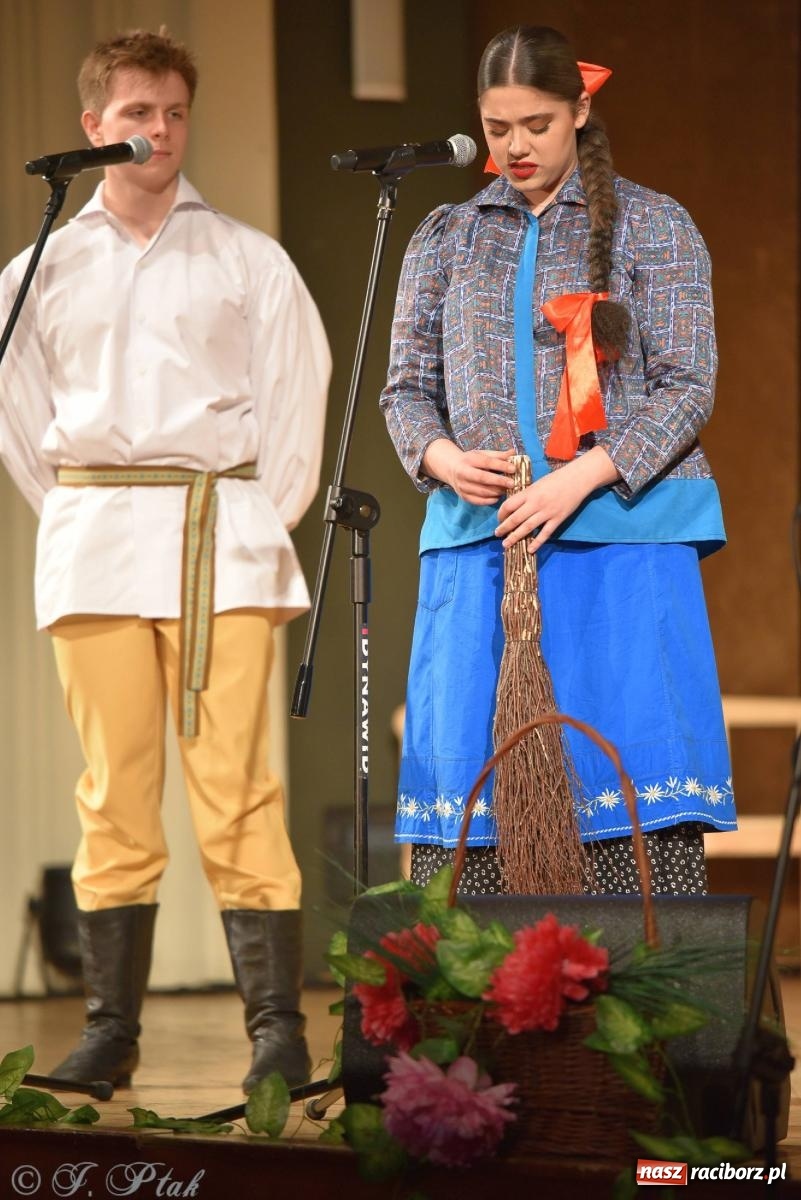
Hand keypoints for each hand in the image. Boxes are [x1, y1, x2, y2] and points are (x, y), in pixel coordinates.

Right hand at [422, 440, 515, 504]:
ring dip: (496, 492)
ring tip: (507, 490)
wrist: (451, 469)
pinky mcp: (463, 496)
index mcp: (469, 460)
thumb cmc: (470, 460)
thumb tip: (513, 452)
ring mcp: (462, 486)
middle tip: (513, 483)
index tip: (513, 468)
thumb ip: (498, 455)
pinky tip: (498, 497)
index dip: (501, 466)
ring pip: (481, 492)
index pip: (487, 462)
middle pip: (483, 478)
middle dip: (499, 481)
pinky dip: (489, 500)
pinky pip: (478, 501)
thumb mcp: (482, 454)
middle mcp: (463, 473)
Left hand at [495, 448, 620, 551]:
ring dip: (515, 537)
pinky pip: (545, 534)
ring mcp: (547, 513)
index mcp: (529, 493)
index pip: (509, 505)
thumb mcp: (537, 484)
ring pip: (527, 528)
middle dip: (504, 528)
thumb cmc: (556, 479)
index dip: (501, 514)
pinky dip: (537, 543)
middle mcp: (536, 504)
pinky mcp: (557, 519)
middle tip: (497, 534)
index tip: (499, 519)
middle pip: (515, 519)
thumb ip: (526, 495)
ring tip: (506, 544)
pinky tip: (530, 550)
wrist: (577, 479)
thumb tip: (514, 507)